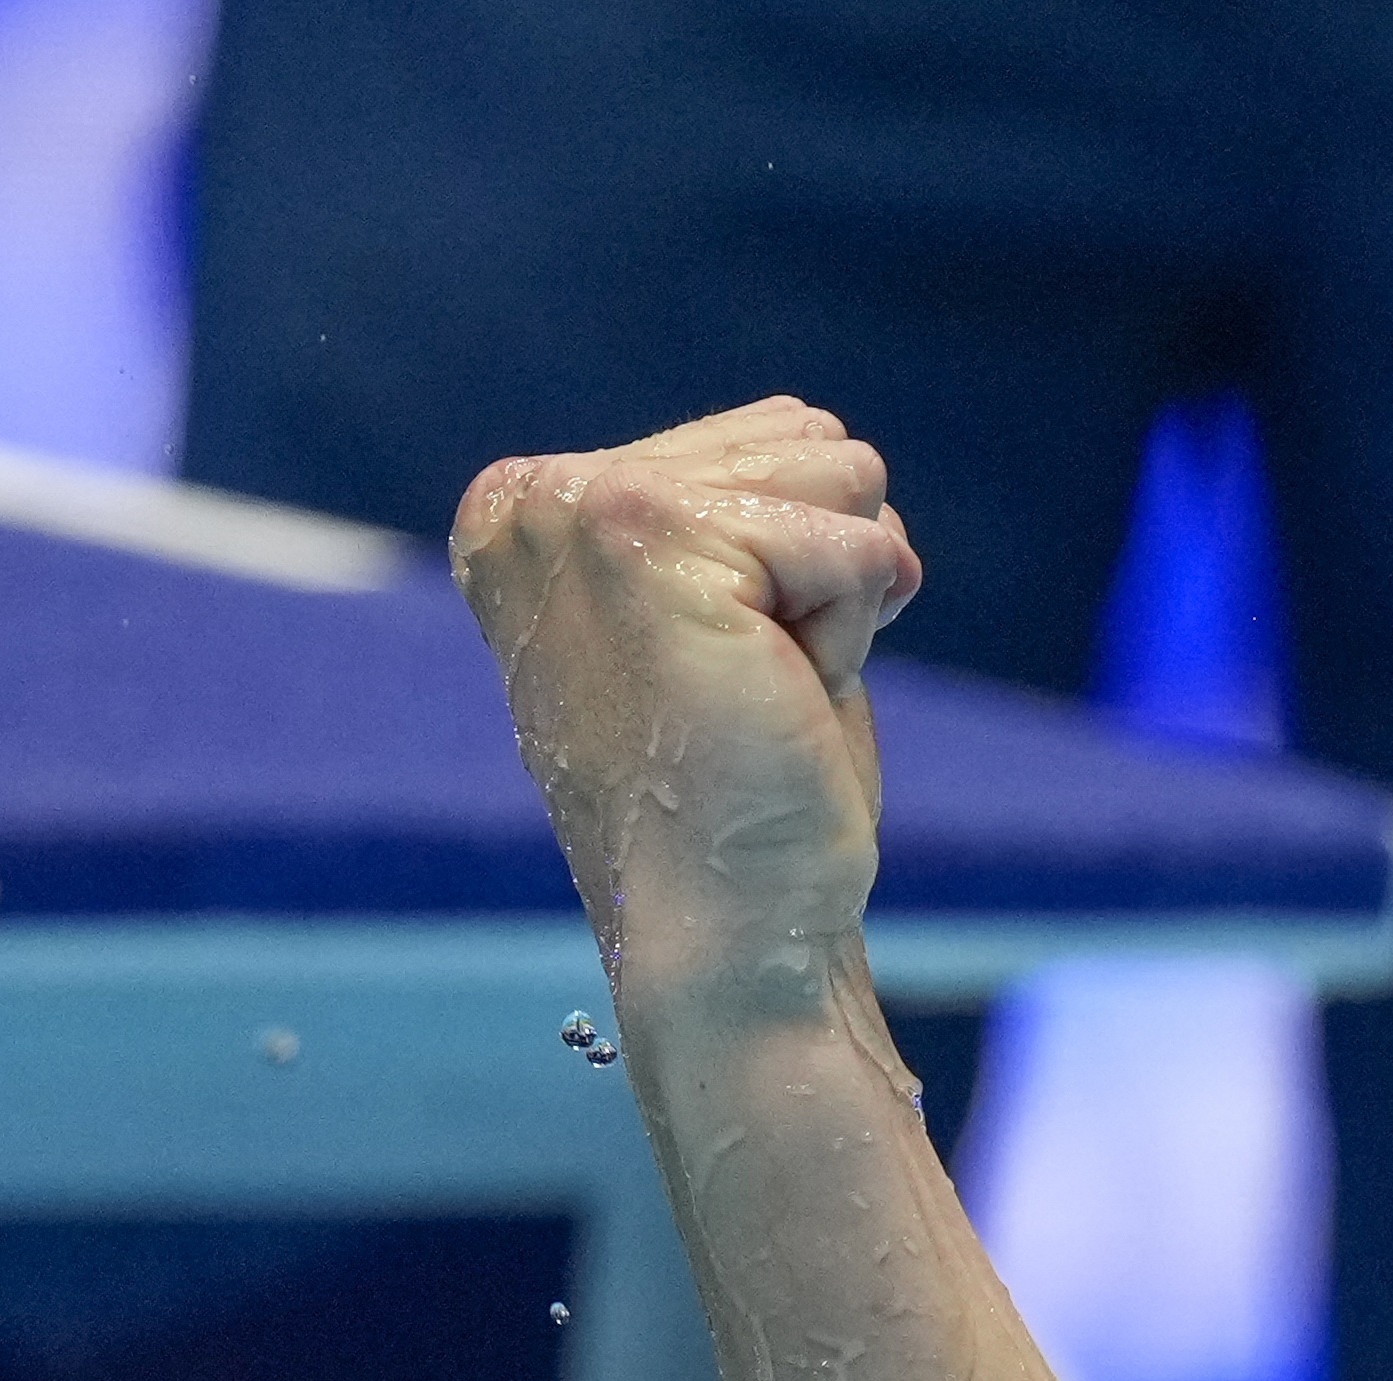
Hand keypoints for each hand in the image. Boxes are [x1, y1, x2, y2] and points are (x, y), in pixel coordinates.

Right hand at [452, 396, 920, 1024]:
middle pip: (808, 445)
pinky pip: (857, 545)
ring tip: (764, 690)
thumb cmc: (750, 794)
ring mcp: (581, 507)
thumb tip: (840, 444)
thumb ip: (756, 517)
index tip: (730, 666)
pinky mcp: (651, 540)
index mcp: (536, 505)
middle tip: (755, 686)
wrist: (735, 926)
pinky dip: (855, 630)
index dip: (800, 564)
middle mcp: (536, 493)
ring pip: (838, 478)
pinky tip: (784, 697)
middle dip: (825, 571)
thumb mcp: (739, 620)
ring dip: (840, 599)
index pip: (769, 440)